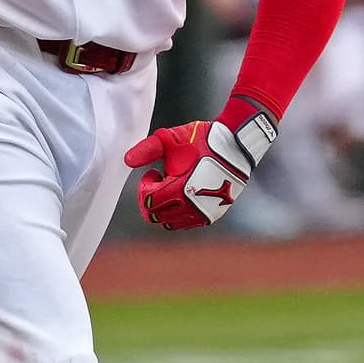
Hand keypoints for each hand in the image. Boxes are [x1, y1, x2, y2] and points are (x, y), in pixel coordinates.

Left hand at [126, 94, 277, 230]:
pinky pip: (187, 223)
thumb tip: (127, 161)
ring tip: (173, 187)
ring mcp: (204, 213)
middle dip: (152, 198)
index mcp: (180, 191)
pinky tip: (185, 193)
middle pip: (156, 216)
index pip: (148, 202)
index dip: (145, 187)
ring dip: (165, 207)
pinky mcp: (213, 215)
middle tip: (160, 181)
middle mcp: (192, 208)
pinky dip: (180, 213)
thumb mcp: (172, 139)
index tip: (154, 173)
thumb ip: (148, 149)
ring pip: (170, 223)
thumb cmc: (202, 138)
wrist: (236, 144)